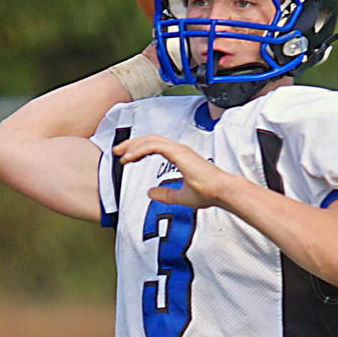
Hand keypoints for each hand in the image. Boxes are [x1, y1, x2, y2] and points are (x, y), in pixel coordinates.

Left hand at [113, 134, 230, 209]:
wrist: (221, 192)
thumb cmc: (208, 192)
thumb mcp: (180, 196)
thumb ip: (165, 194)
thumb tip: (150, 192)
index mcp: (180, 156)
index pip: (154, 146)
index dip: (138, 149)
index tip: (126, 158)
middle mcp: (179, 149)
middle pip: (150, 140)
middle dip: (131, 144)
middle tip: (116, 151)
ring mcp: (179, 150)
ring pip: (150, 140)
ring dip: (133, 146)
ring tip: (120, 154)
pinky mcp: (179, 153)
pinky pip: (154, 146)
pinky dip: (140, 150)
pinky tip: (130, 158)